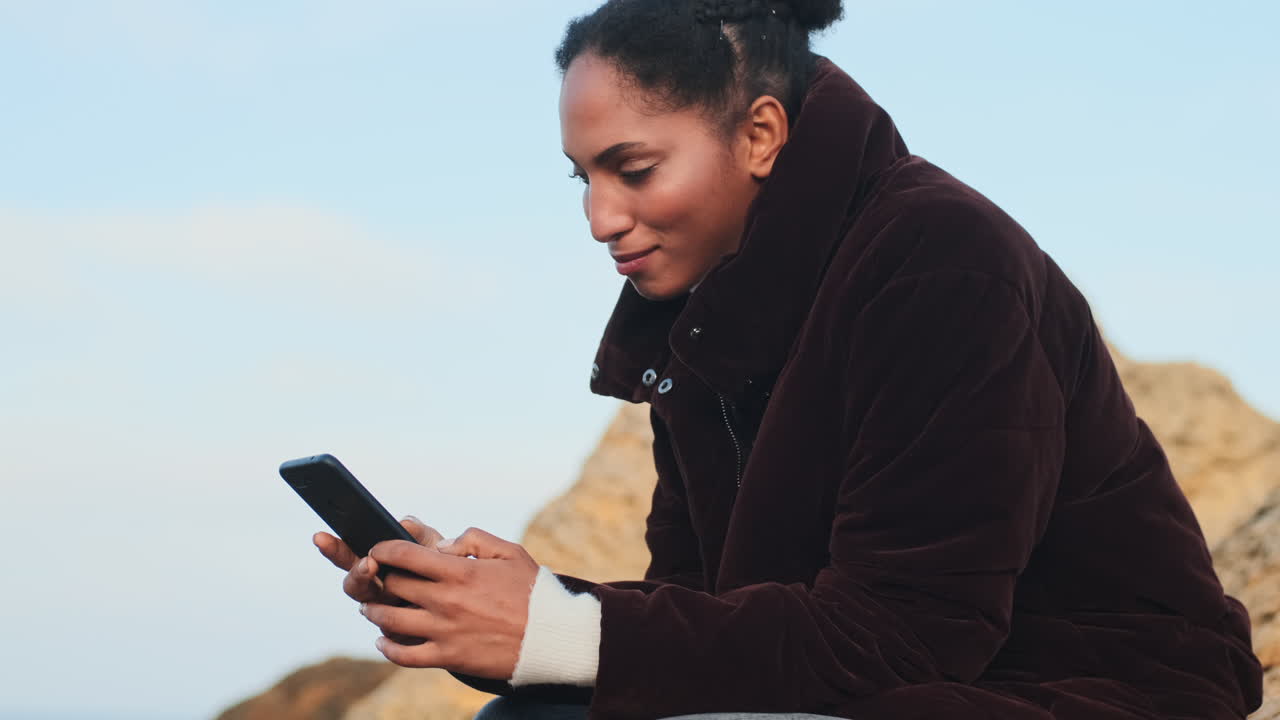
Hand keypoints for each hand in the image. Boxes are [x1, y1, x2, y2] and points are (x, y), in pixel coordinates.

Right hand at [314, 516, 444, 644]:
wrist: (474, 601)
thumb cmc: (449, 567)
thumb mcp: (435, 545)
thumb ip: (418, 533)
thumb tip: (403, 522)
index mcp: (380, 567)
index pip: (349, 556)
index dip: (333, 548)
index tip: (321, 537)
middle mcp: (378, 592)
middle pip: (354, 585)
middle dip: (356, 573)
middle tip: (368, 562)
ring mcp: (389, 616)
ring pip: (370, 608)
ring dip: (373, 592)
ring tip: (379, 575)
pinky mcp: (404, 639)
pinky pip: (393, 634)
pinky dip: (396, 625)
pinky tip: (402, 615)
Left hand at [359, 527, 539, 679]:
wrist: (551, 637)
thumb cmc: (533, 592)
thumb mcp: (510, 552)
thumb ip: (475, 539)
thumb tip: (443, 545)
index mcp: (460, 571)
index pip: (406, 555)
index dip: (383, 549)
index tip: (378, 549)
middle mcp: (447, 600)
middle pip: (394, 586)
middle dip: (379, 579)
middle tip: (375, 578)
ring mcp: (445, 630)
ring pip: (391, 621)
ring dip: (374, 611)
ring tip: (371, 607)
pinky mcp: (449, 657)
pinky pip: (405, 655)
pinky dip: (388, 648)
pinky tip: (383, 641)